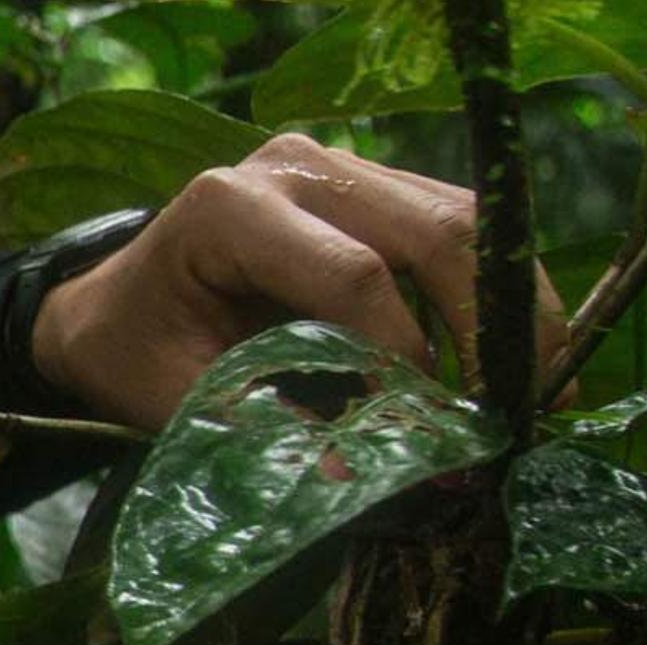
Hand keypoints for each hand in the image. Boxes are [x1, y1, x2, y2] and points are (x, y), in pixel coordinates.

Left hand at [31, 134, 567, 429]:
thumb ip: (261, 431)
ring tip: (535, 395)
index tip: (433, 431)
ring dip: (510, 309)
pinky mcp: (376, 184)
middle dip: (492, 325)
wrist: (110, 306)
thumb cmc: (129, 353)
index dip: (404, 356)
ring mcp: (344, 166)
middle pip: (434, 231)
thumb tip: (359, 476)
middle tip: (526, 411)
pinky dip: (491, 295)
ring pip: (463, 221)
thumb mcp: (171, 401)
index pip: (352, 276)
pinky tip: (506, 363)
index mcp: (231, 209)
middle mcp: (297, 167)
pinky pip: (458, 230)